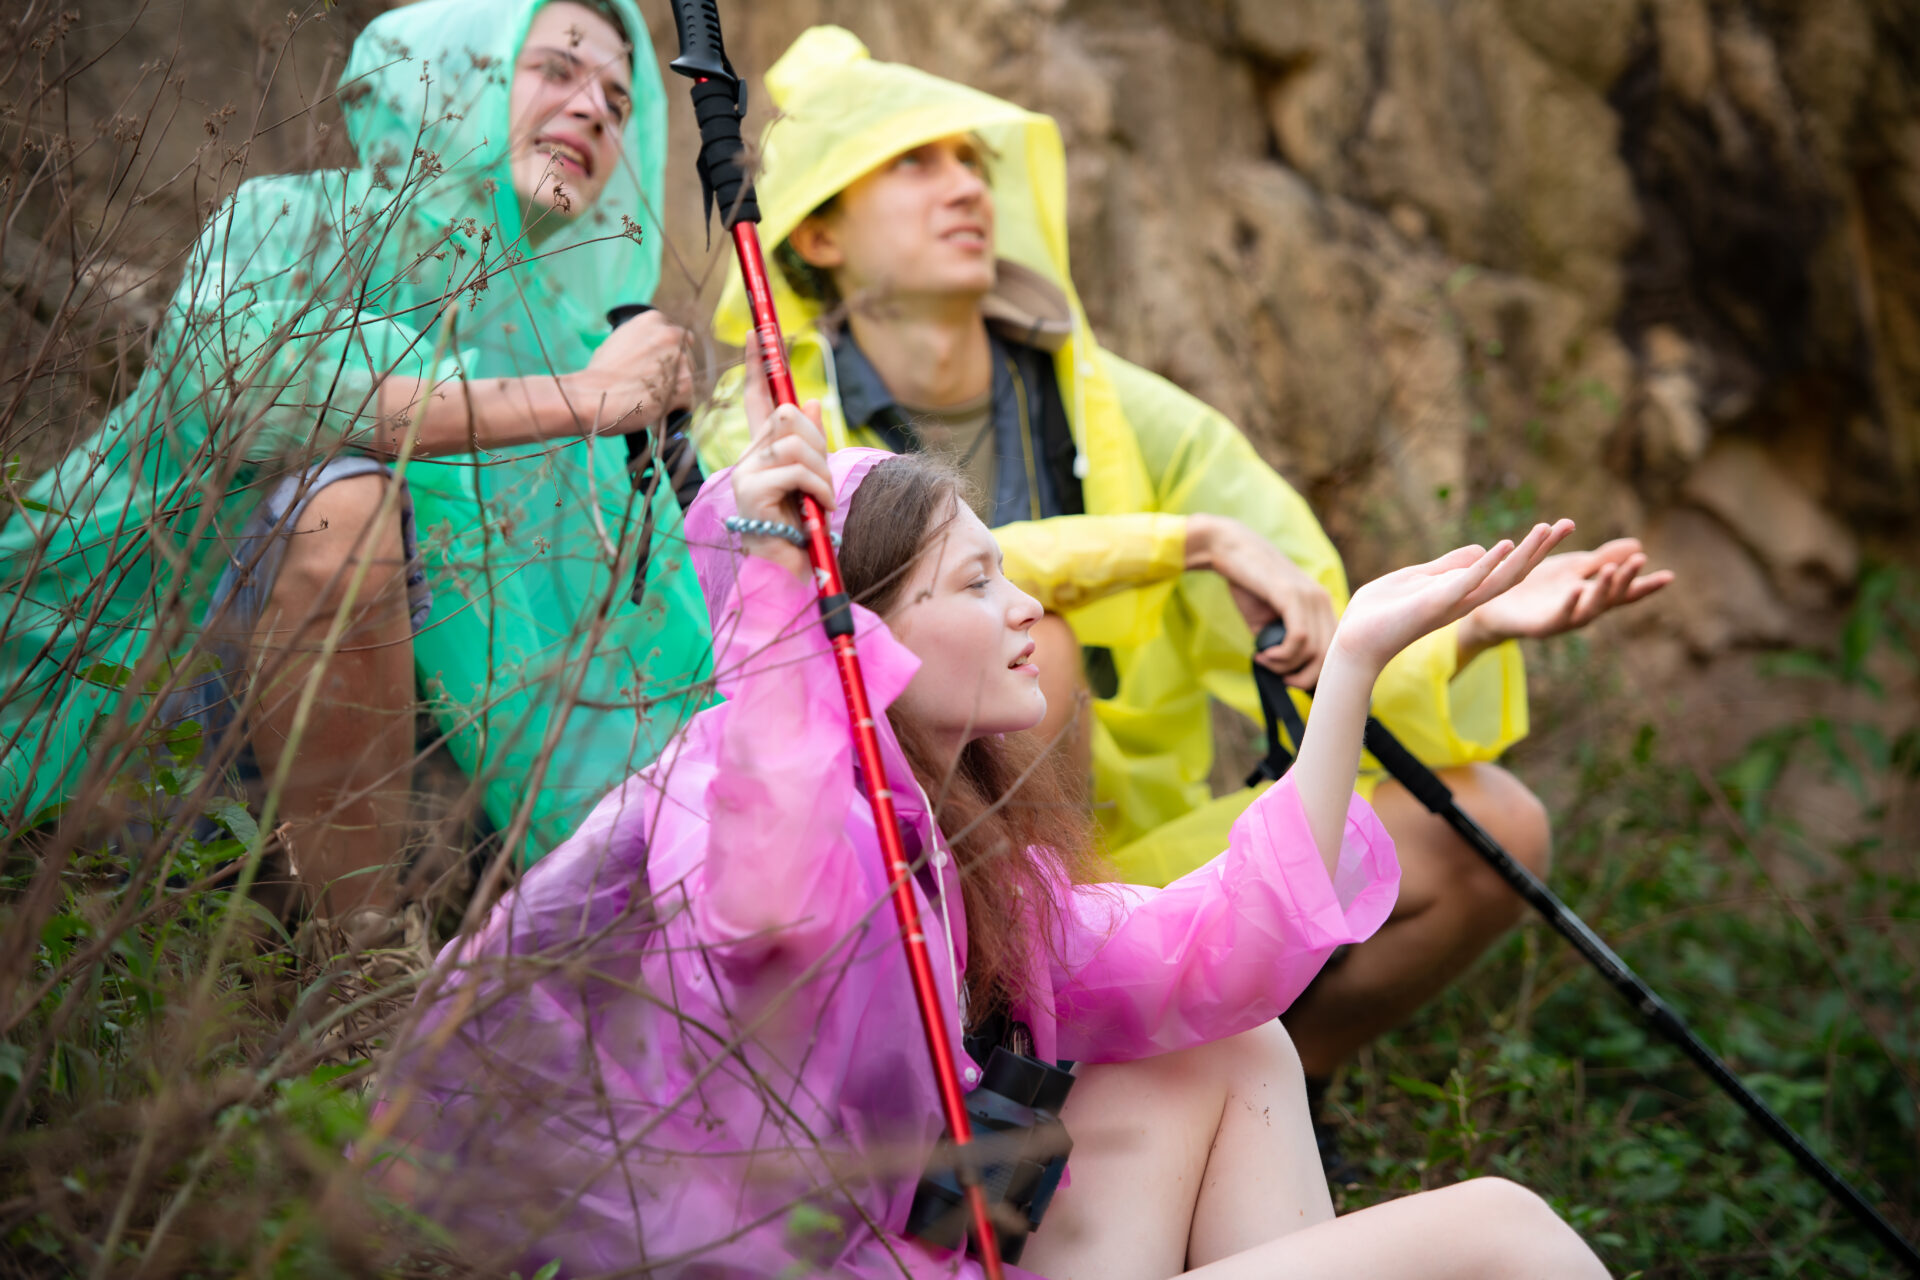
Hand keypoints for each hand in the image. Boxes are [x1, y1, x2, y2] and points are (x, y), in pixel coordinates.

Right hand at [570, 309, 693, 433]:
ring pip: (686, 375)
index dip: (668, 351)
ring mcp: (679, 360)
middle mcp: (670, 335)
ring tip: (650, 397)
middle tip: (655, 382)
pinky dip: (675, 407)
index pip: (674, 333)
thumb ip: (641, 341)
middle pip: (684, 353)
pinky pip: (687, 398)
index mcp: (653, 320)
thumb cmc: (600, 373)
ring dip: (674, 387)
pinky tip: (658, 409)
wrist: (595, 396)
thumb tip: (649, 351)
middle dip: (673, 368)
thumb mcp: (618, 341)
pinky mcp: (684, 385)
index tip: (661, 362)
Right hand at [730, 339, 830, 575]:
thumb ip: (813, 441)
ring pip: (793, 443)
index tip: (759, 332)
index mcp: (763, 451)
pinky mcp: (750, 492)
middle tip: (823, 477)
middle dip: (817, 442)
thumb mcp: (815, 477)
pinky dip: (818, 487)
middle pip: (787, 416)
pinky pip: (795, 470)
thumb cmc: (805, 526)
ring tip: (823, 499)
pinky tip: (820, 507)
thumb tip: (816, 401)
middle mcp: (748, 457)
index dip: (757, 365)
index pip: (757, 398)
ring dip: (821, 471)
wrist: (796, 569)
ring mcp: (745, 474)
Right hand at [1187, 514, 1336, 687]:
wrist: (1229, 549)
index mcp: (1321, 605)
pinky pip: (1299, 638)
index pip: (1335, 650)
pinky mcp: (1292, 595)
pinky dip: (1282, 655)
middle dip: (1304, 678)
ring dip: (1287, 666)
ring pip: (1314, 651)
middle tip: (1280, 678)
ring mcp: (1310, 597)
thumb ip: (1282, 642)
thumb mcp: (1267, 620)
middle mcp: (1322, 600)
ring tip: (1265, 661)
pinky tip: (1264, 654)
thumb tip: (1288, 672)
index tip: (1291, 680)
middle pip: (1329, 657)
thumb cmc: (1247, 585)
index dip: (1316, 674)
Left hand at [1331, 520, 1575, 675]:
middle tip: (1571, 524)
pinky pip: (1466, 583)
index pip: (1506, 569)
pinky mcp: (1435, 604)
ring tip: (1548, 529)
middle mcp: (1465, 601)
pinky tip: (1503, 544)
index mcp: (1462, 593)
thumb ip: (1450, 565)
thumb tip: (1483, 548)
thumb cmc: (1381, 611)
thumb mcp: (1419, 578)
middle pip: (1515, 574)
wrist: (1354, 638)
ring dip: (1525, 553)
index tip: (1555, 527)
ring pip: (1500, 579)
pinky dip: (1486, 564)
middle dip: (1542, 549)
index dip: (1531, 549)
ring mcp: (1452, 603)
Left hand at [1456, 537, 1674, 663]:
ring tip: (1613, 570)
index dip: (1645, 585)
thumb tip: (1639, 545)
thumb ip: (1602, 558)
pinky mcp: (1541, 627)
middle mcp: (1582, 610)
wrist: (1495, 603)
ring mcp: (1563, 620)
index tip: (1669, 576)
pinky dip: (1568, 604)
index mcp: (1591, 595)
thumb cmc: (1537, 587)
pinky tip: (1575, 589)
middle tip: (1639, 561)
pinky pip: (1557, 617)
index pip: (1624, 591)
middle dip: (1625, 580)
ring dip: (1602, 590)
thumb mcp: (1572, 567)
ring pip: (1590, 608)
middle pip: (1611, 598)